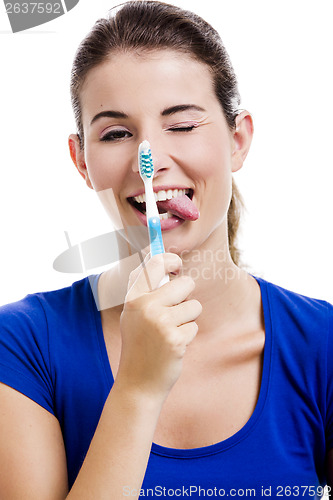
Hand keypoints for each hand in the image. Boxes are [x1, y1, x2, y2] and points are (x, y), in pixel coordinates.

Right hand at [116, 253, 201, 401]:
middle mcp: (145, 306)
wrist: (138, 382)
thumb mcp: (133, 314)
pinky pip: (194, 326)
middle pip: (185, 283)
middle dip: (187, 296)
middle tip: (175, 312)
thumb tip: (163, 260)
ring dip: (188, 319)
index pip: (155, 263)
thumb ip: (145, 289)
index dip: (171, 260)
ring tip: (170, 333)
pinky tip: (172, 347)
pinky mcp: (175, 339)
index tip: (177, 266)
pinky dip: (187, 336)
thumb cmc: (139, 344)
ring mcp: (160, 323)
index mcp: (133, 298)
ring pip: (194, 306)